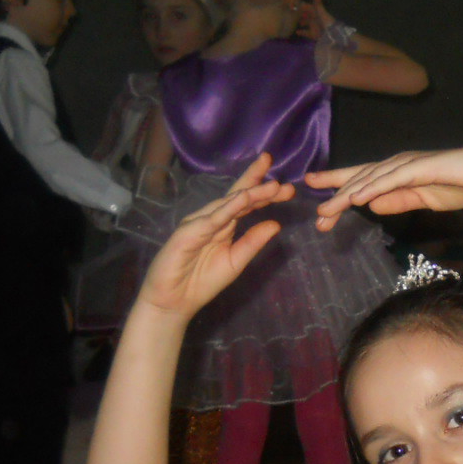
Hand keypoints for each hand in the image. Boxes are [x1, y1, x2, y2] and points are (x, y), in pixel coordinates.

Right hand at [135, 154, 290, 319]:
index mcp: (225, 225)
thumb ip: (252, 242)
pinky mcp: (188, 232)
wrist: (173, 301)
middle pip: (237, 195)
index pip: (247, 204)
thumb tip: (275, 224)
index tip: (288, 189)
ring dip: (251, 193)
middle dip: (256, 179)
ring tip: (273, 185)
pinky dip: (228, 208)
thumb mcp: (235, 261)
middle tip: (271, 161)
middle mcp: (212, 219)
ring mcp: (199, 223)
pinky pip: (212, 219)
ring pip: (228, 204)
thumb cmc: (201, 282)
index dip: (265, 194)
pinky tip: (244, 198)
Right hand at [293, 0, 335, 41]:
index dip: (305, 6)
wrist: (331, 34)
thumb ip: (318, 3)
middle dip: (303, 14)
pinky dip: (302, 32)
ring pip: (307, 23)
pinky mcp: (313, 34)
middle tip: (295, 13)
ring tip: (297, 22)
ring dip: (302, 22)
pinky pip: (307, 33)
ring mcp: (314, 27)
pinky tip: (297, 32)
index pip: (310, 8)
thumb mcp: (321, 11)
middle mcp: (316, 19)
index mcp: (317, 13)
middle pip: (308, 15)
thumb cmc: (325, 21)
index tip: (297, 5)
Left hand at [307, 148, 462, 228]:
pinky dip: (374, 187)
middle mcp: (396, 164)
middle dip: (337, 196)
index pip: (362, 178)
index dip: (338, 184)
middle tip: (318, 217)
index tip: (314, 193)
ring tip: (329, 210)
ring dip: (349, 194)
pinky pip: (392, 179)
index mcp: (396, 172)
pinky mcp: (420, 168)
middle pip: (360, 179)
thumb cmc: (458, 186)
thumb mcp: (423, 201)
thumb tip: (372, 208)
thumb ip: (398, 202)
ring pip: (371, 179)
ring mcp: (407, 164)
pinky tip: (359, 198)